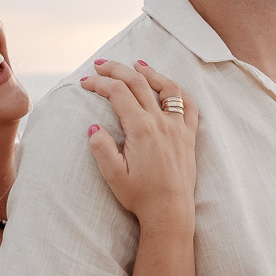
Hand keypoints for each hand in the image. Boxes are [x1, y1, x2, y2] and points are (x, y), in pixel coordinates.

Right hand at [80, 60, 197, 227]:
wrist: (170, 210)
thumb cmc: (140, 195)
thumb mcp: (113, 175)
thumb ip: (101, 148)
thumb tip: (94, 127)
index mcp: (141, 129)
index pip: (117, 93)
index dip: (99, 83)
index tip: (86, 82)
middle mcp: (161, 122)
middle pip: (138, 83)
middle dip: (117, 70)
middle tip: (101, 65)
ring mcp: (178, 127)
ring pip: (167, 88)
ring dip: (150, 73)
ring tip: (136, 64)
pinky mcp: (189, 135)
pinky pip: (189, 105)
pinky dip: (178, 91)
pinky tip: (168, 87)